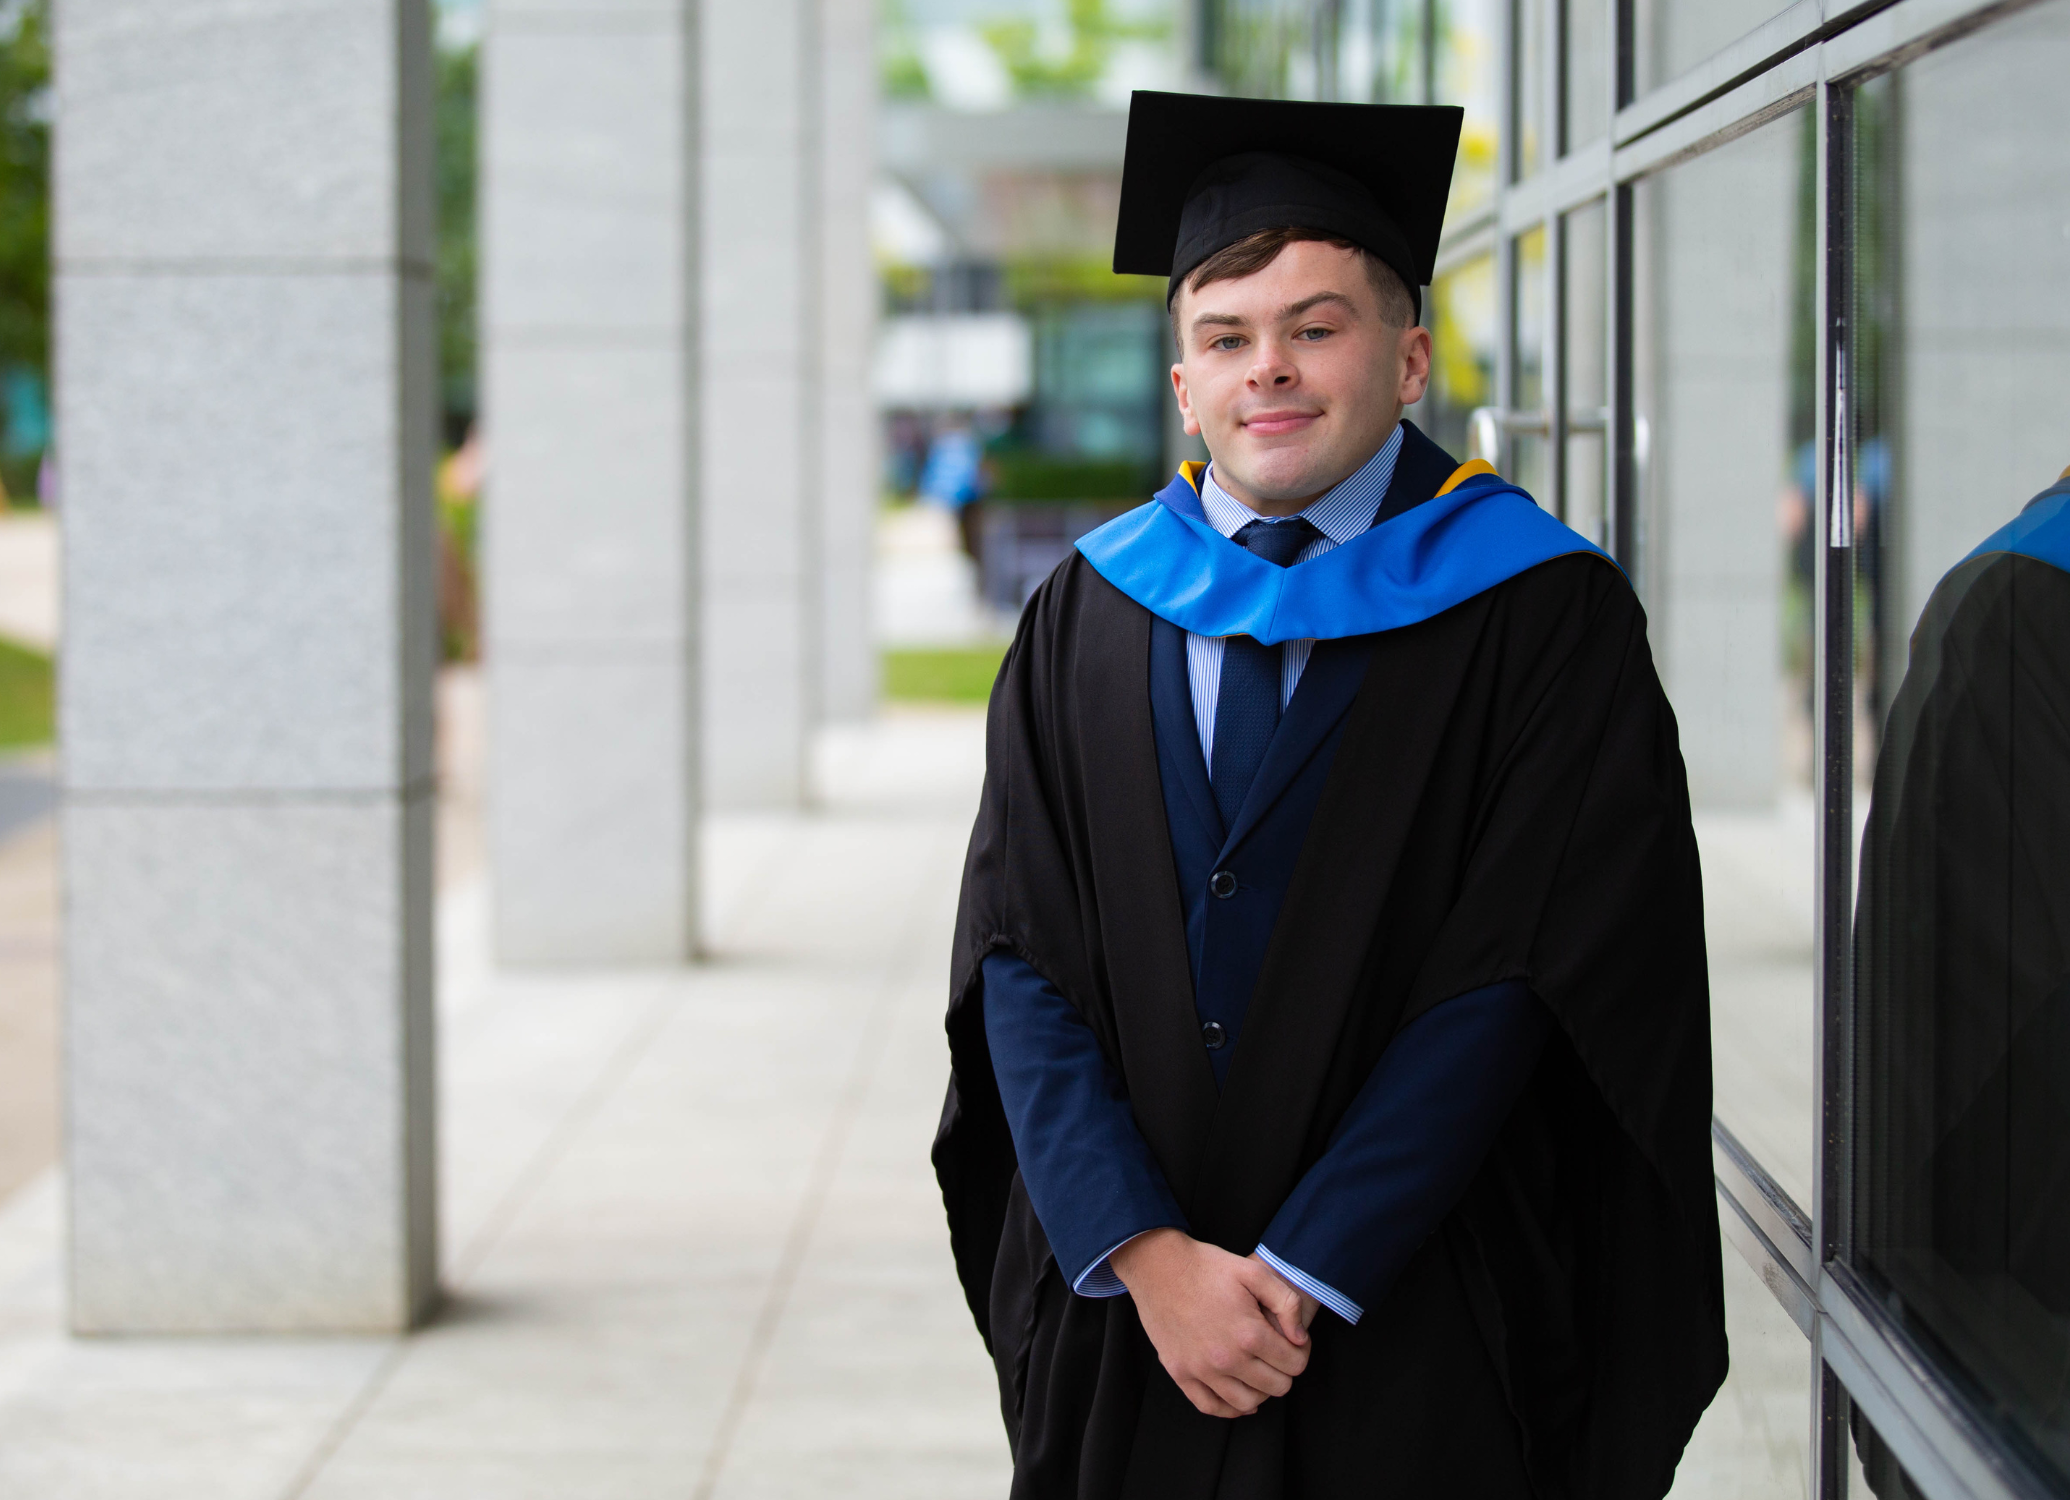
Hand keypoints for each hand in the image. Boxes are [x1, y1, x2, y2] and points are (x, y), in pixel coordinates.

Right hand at [1109, 1228, 1310, 1417]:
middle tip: (1277, 1354)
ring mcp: (1201, 1370)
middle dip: (1284, 1371)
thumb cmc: (1207, 1267)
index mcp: (1249, 1334)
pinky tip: (1237, 1393)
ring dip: (1260, 1391)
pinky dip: (1229, 1408)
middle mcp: (1227, 1359)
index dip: (1300, 1352)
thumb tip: (1300, 1339)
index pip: (1294, 1365)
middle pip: (1276, 1387)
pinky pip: (1211, 1407)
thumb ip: (1287, 1304)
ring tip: (1258, 1371)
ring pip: (1247, 1403)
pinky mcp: (1180, 1373)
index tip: (1293, 1341)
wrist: (1159, 1267)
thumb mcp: (1254, 1272)